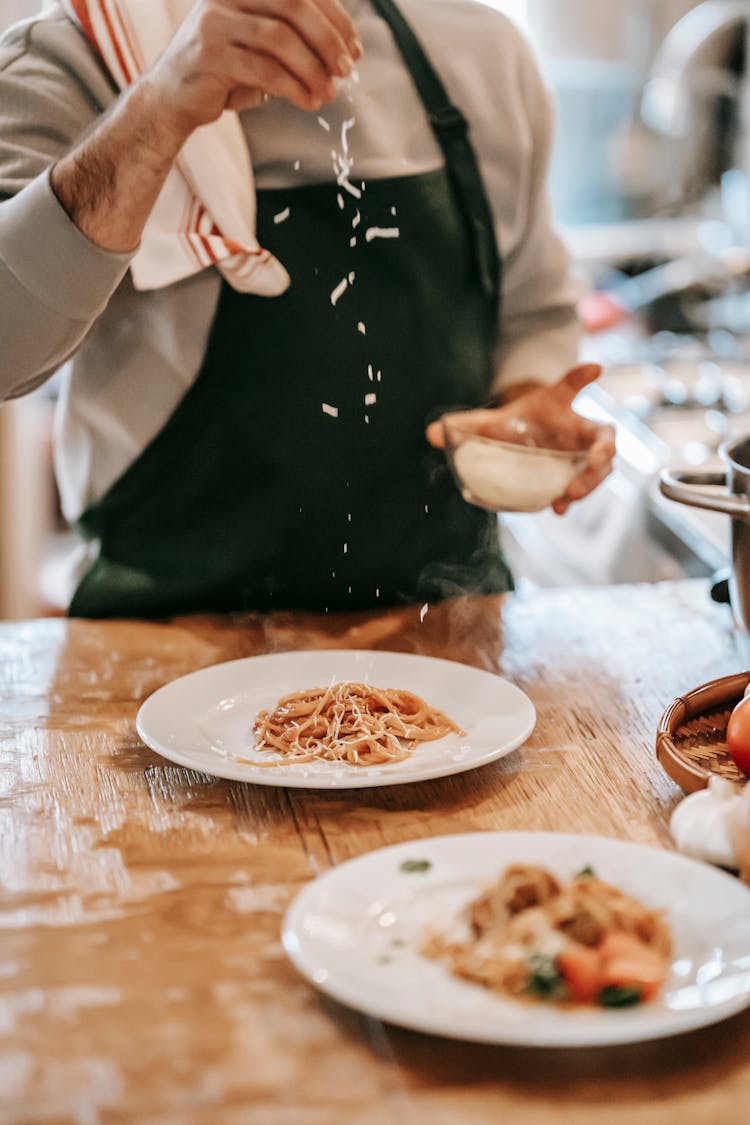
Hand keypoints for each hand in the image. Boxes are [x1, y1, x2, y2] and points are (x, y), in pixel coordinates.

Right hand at [146, 0, 361, 139]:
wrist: (172, 100)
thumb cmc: (225, 74)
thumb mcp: (262, 48)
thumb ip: (293, 38)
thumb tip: (344, 51)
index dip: (335, 18)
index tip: (355, 50)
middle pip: (293, 5)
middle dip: (328, 40)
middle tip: (345, 70)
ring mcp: (214, 22)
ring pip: (280, 38)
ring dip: (313, 68)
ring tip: (328, 92)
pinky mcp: (209, 55)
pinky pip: (264, 70)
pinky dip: (294, 88)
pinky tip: (309, 102)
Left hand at [426, 363, 615, 515]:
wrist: (525, 443)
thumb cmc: (516, 425)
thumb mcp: (491, 423)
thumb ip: (467, 426)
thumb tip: (430, 433)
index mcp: (559, 407)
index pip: (571, 385)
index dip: (582, 376)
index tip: (595, 367)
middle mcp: (579, 430)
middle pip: (603, 437)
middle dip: (600, 452)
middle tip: (591, 464)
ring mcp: (582, 456)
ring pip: (601, 468)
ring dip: (590, 482)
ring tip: (568, 497)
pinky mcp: (577, 477)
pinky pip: (584, 488)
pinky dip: (573, 498)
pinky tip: (557, 508)